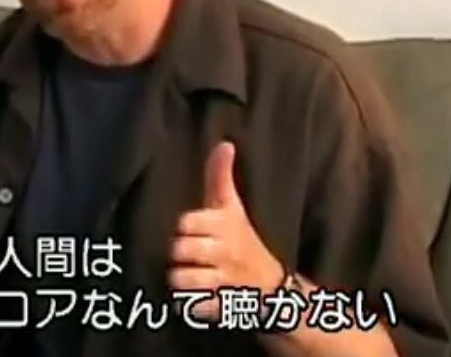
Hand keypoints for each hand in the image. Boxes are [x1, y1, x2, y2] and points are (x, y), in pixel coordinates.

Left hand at [168, 141, 283, 318]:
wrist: (271, 287)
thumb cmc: (243, 240)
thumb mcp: (234, 208)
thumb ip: (221, 177)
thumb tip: (224, 144)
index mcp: (226, 225)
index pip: (186, 222)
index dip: (184, 227)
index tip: (192, 231)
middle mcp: (226, 252)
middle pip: (179, 249)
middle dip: (179, 254)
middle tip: (189, 255)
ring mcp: (223, 281)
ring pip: (180, 278)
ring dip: (180, 279)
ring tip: (189, 275)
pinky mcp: (220, 307)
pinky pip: (189, 304)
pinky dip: (188, 303)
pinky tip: (197, 296)